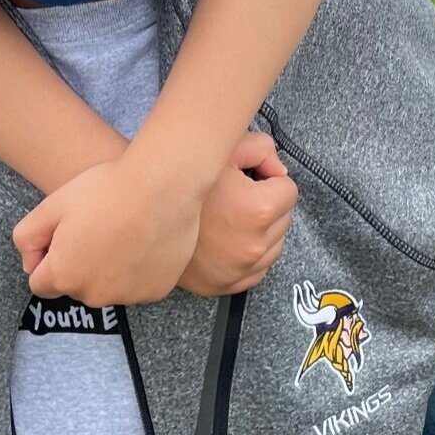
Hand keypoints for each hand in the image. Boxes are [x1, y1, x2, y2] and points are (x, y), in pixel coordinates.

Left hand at [14, 155, 202, 306]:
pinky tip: (143, 239)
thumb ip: (27, 238)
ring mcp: (127, 296)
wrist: (163, 187)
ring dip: (108, 268)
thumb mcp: (52, 205)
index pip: (40, 283)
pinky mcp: (155, 291)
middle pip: (75, 286)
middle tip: (96, 227)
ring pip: (107, 286)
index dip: (47, 257)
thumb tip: (31, 263)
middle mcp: (93, 296)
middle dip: (78, 263)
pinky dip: (137, 269)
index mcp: (63, 276)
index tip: (64, 234)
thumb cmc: (106, 191)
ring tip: (122, 230)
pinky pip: (137, 284)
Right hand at [178, 132, 297, 296]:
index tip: (250, 179)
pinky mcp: (228, 285)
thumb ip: (263, 149)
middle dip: (267, 205)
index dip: (269, 179)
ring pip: (275, 244)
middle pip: (284, 218)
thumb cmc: (185, 181)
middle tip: (237, 196)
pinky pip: (258, 269)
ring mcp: (241, 270)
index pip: (289, 190)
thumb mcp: (224, 150)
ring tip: (230, 217)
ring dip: (262, 230)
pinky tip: (228, 238)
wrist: (145, 213)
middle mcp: (253, 245)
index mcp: (258, 210)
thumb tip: (279, 171)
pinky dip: (250, 254)